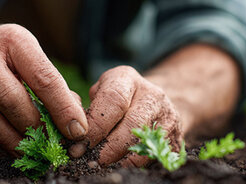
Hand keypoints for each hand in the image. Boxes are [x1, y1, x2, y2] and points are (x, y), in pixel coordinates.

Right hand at [0, 24, 86, 153]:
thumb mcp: (25, 53)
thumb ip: (49, 82)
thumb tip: (73, 119)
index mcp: (12, 39)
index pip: (42, 77)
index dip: (62, 108)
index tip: (77, 130)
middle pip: (11, 100)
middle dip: (35, 128)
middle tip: (50, 145)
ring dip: (13, 141)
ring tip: (31, 151)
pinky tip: (7, 148)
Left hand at [69, 66, 184, 166]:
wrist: (154, 103)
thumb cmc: (115, 99)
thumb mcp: (99, 92)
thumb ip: (85, 106)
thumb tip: (69, 133)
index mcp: (128, 79)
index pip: (114, 100)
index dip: (96, 125)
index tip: (78, 143)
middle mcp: (153, 96)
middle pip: (132, 125)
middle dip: (106, 148)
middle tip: (87, 161)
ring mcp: (168, 118)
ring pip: (145, 144)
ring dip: (120, 160)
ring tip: (100, 167)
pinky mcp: (175, 140)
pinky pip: (154, 157)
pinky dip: (133, 165)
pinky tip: (118, 167)